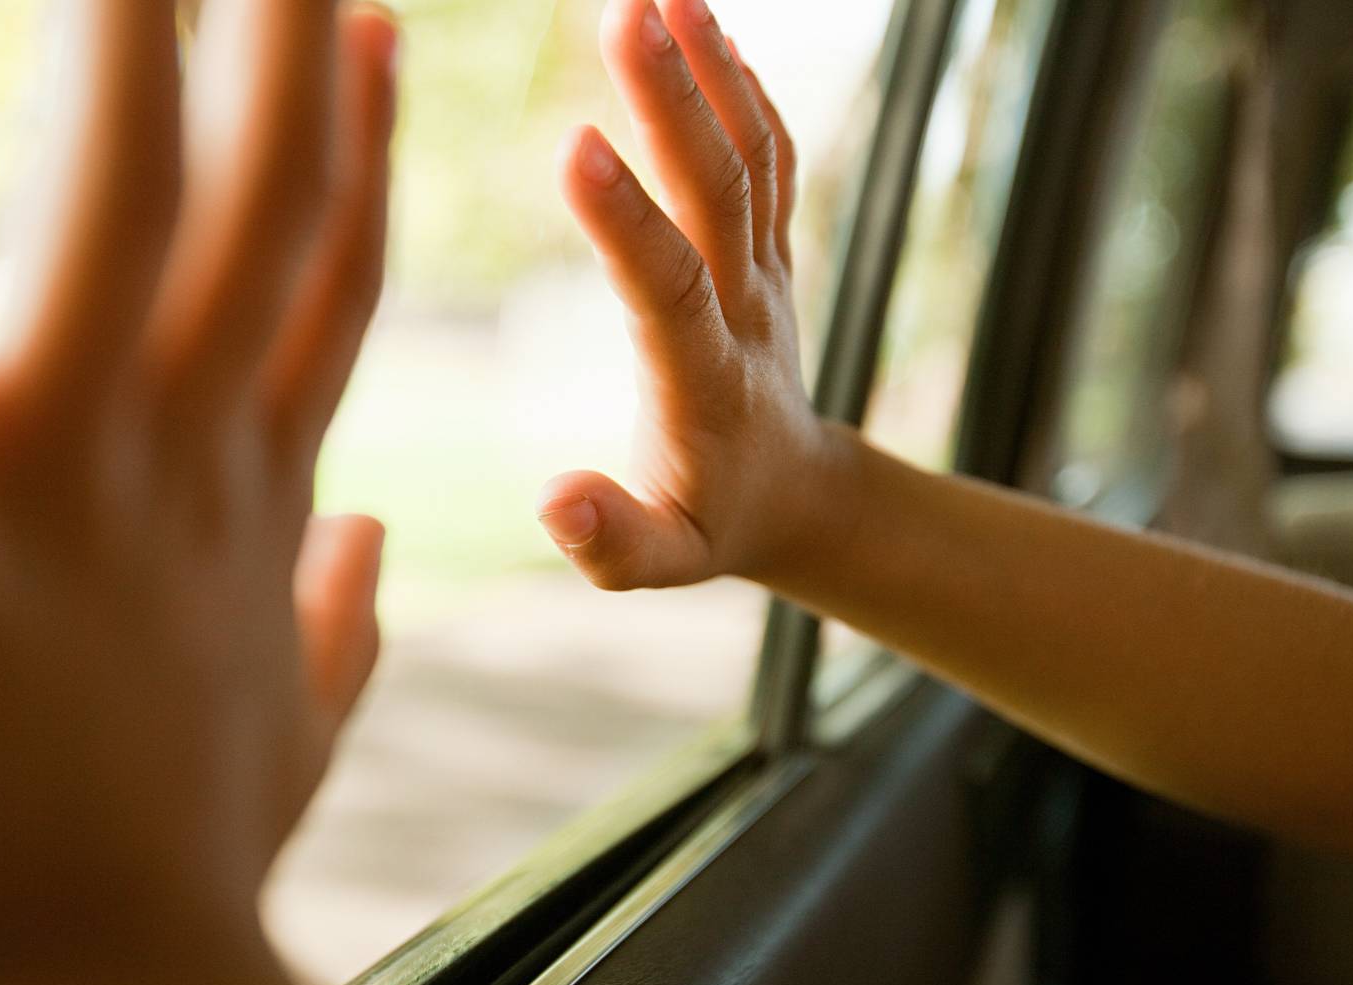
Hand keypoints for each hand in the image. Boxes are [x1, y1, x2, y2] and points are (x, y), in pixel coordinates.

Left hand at [0, 0, 395, 984]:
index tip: (372, 33)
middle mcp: (174, 467)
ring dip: (123, 42)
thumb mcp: (282, 747)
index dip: (354, 152)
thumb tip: (381, 535)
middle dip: (285, 45)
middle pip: (255, 207)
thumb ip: (343, 630)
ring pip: (111, 215)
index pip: (323, 285)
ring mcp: (50, 491)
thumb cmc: (158, 901)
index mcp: (244, 509)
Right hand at [538, 0, 836, 590]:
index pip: (667, 287)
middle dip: (672, 102)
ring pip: (752, 157)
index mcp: (704, 381)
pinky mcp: (772, 246)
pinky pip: (771, 156)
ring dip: (711, 70)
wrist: (799, 496)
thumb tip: (553, 501)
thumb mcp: (660, 562)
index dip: (625, 221)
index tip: (575, 144)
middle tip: (624, 13)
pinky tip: (705, 28)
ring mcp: (767, 269)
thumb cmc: (710, 526)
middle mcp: (745, 308)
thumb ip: (610, 541)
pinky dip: (745, 88)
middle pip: (719, 192)